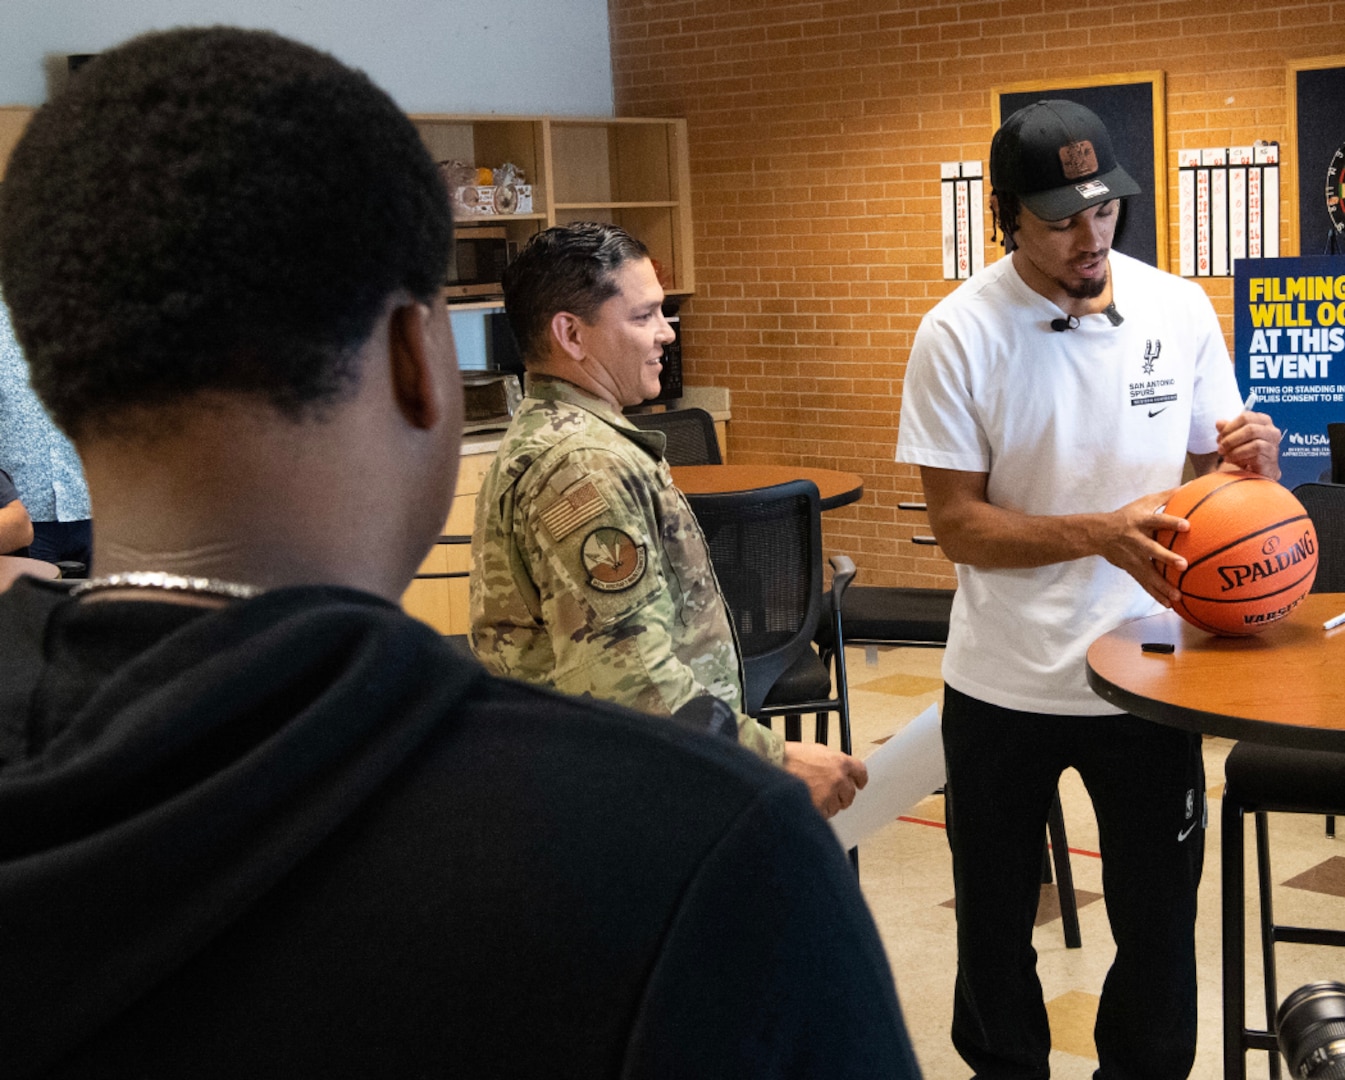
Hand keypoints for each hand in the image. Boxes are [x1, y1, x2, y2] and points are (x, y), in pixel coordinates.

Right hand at [782, 742, 867, 818]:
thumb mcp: (815, 751)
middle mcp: (837, 779)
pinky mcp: (819, 808)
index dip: (859, 779)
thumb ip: (831, 761)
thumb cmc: (788, 757)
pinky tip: (807, 802)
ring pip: (837, 807)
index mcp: (839, 762)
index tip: (859, 783)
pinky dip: (818, 812)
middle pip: (850, 794)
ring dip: (828, 804)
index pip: (860, 772)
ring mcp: (829, 795)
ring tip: (812, 796)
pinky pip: (824, 815)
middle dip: (841, 795)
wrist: (772, 766)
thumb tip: (838, 769)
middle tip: (829, 794)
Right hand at [1094, 488, 1187, 606]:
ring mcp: (1133, 557)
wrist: (1099, 534)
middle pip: (1152, 550)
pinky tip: (1169, 604)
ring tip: (1177, 596)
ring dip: (1162, 585)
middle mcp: (1137, 540)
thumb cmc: (1127, 515)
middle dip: (1166, 558)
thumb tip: (1191, 486)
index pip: (1157, 521)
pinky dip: (1156, 594)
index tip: (1186, 525)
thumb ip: (1167, 496)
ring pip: (1149, 572)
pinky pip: (1145, 584)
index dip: (1171, 523)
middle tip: (1183, 565)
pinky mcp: (1131, 569)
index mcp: (1141, 522)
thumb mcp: (1143, 502)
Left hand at [1215, 409, 1281, 479]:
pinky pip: (1256, 456)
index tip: (1220, 437)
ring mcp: (1273, 446)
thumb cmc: (1245, 451)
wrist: (1257, 471)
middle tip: (1220, 448)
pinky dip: (1240, 458)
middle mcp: (1272, 432)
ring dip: (1235, 450)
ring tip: (1225, 456)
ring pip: (1255, 444)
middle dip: (1231, 439)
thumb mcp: (1234, 438)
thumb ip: (1227, 429)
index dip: (1229, 427)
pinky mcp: (1271, 460)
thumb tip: (1219, 423)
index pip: (1246, 417)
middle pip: (1250, 429)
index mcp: (1263, 421)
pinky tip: (1232, 460)